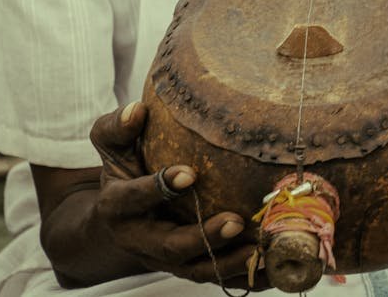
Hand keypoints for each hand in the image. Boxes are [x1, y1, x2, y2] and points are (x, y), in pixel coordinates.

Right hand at [89, 102, 265, 286]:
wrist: (119, 218)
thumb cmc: (123, 168)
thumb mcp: (113, 146)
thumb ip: (118, 128)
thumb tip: (137, 110)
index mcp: (118, 206)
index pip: (136, 198)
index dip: (161, 187)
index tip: (190, 174)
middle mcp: (141, 239)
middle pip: (172, 246)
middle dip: (203, 237)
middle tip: (235, 221)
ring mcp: (166, 259)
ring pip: (198, 269)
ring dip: (230, 263)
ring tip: (260, 249)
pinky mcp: (188, 267)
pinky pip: (218, 278)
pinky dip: (246, 277)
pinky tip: (274, 270)